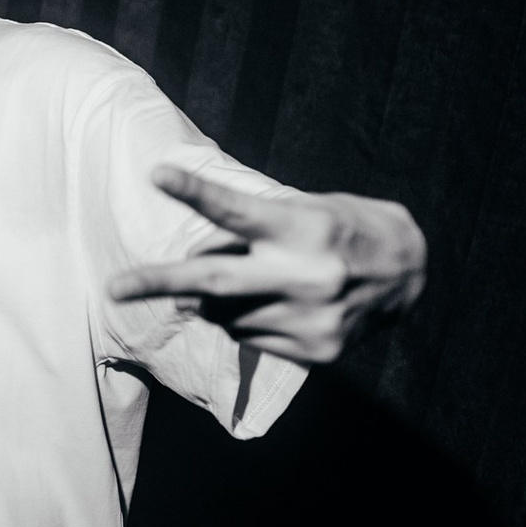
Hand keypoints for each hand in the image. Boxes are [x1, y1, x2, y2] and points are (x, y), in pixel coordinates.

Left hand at [107, 166, 425, 364]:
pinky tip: (276, 303)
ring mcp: (311, 319)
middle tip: (114, 287)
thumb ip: (246, 238)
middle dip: (157, 283)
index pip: (239, 210)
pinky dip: (245, 319)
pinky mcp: (317, 352)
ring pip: (224, 314)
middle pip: (215, 282)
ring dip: (213, 298)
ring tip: (251, 277)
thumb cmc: (339, 229)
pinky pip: (250, 337)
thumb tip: (192, 273)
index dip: (196, 193)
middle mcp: (307, 275)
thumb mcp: (301, 213)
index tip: (158, 174)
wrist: (411, 272)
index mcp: (305, 228)